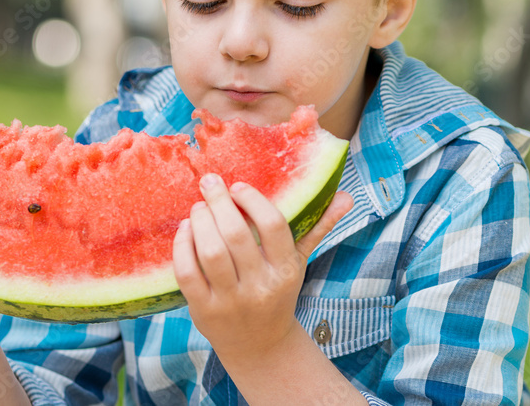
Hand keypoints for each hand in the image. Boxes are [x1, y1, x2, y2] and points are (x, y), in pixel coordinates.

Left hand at [172, 173, 352, 359]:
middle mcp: (260, 286)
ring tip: (198, 207)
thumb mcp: (299, 262)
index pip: (273, 226)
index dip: (253, 200)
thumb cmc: (277, 292)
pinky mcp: (204, 311)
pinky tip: (186, 230)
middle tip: (210, 183)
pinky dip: (182, 246)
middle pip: (236, 235)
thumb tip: (347, 198)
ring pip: (210, 252)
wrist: (260, 345)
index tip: (238, 187)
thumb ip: (319, 227)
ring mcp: (231, 301)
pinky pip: (187, 273)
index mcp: (285, 270)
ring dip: (199, 221)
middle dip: (219, 202)